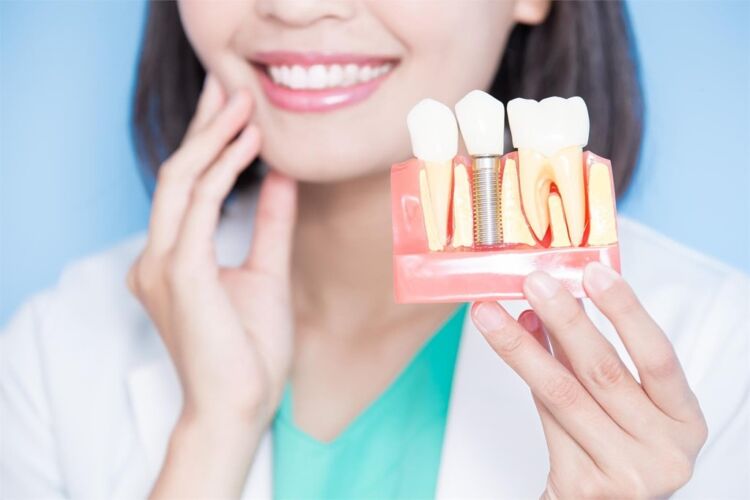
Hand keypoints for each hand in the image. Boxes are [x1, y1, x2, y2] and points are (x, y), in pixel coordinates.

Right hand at [127, 75, 296, 496]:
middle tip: (230, 84)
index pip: (185, 186)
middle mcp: (156, 256)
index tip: (233, 108)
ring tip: (244, 102)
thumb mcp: (266, 272)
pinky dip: (222, 169)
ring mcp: (162, 263)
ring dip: (213, 137)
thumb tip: (281, 177)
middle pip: (176, 172)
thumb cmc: (250, 349)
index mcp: (172, 258)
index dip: (207, 142)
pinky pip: (198, 204)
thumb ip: (269, 222)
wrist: (241, 406)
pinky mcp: (180, 271)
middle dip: (204, 125)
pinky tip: (250, 144)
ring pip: (180, 179)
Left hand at [471, 262, 707, 498]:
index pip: (659, 356)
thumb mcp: (627, 405)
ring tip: (492, 313)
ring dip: (522, 346)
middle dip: (563, 318)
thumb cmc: (619, 449)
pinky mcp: (583, 485)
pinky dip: (526, 377)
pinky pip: (546, 418)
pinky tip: (510, 345)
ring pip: (563, 393)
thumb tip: (549, 305)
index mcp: (684, 422)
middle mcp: (664, 451)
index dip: (626, 310)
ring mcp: (625, 473)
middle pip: (604, 370)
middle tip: (533, 282)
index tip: (593, 271)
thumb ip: (594, 358)